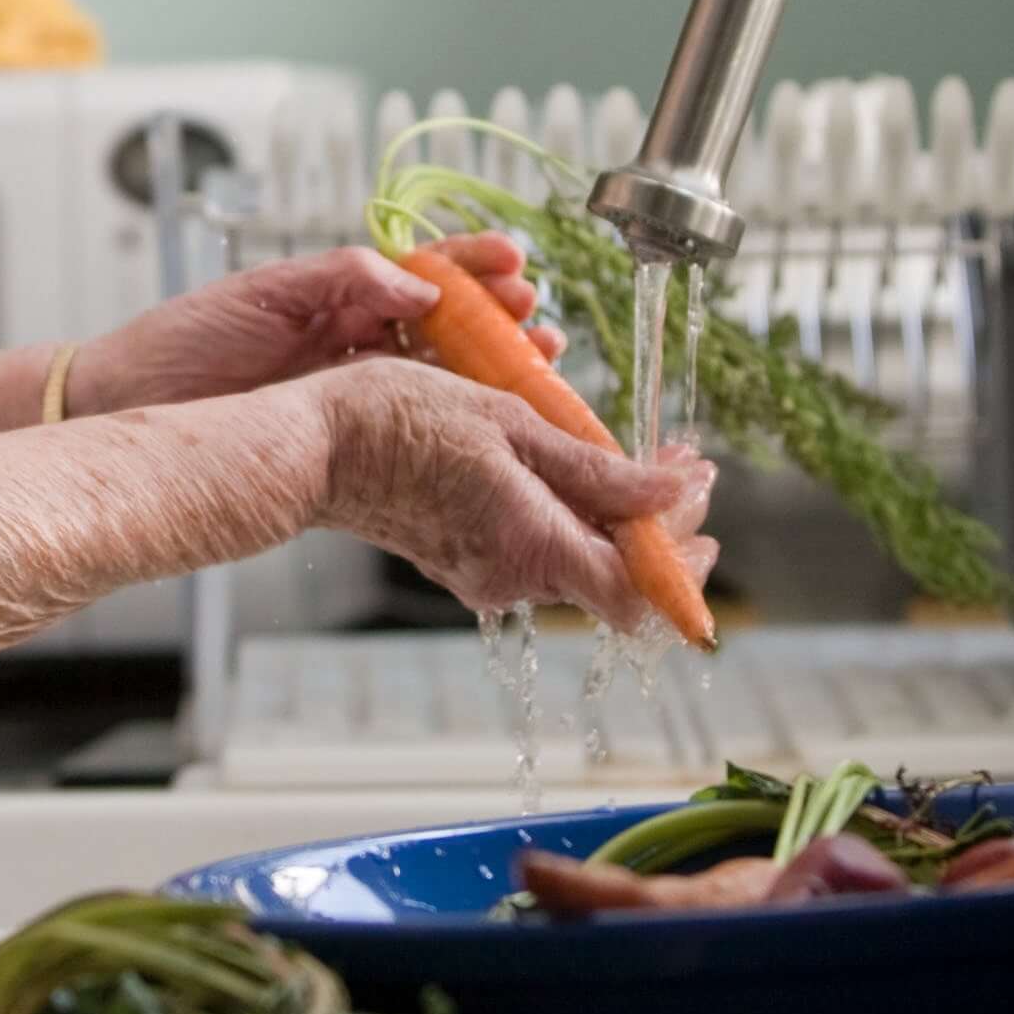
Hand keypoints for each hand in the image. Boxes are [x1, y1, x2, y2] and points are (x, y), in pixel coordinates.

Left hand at [76, 235, 560, 415]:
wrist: (128, 407)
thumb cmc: (181, 343)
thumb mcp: (263, 294)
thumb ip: (342, 279)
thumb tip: (418, 284)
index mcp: (337, 295)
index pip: (422, 272)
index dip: (472, 267)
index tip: (514, 264)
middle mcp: (354, 340)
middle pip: (448, 326)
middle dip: (500, 320)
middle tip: (540, 323)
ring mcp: (352, 390)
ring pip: (441, 376)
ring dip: (493, 369)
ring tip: (538, 363)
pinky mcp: (342, 436)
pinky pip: (411, 425)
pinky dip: (455, 421)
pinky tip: (490, 421)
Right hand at [303, 356, 718, 630]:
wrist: (313, 445)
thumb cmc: (398, 420)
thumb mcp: (510, 424)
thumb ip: (595, 470)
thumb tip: (671, 494)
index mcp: (532, 546)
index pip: (638, 594)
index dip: (683, 560)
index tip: (701, 497)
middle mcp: (512, 577)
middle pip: (614, 575)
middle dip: (659, 526)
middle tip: (679, 469)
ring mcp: (485, 574)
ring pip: (577, 558)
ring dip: (615, 515)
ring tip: (632, 458)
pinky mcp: (464, 561)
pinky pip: (537, 547)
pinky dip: (569, 514)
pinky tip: (570, 467)